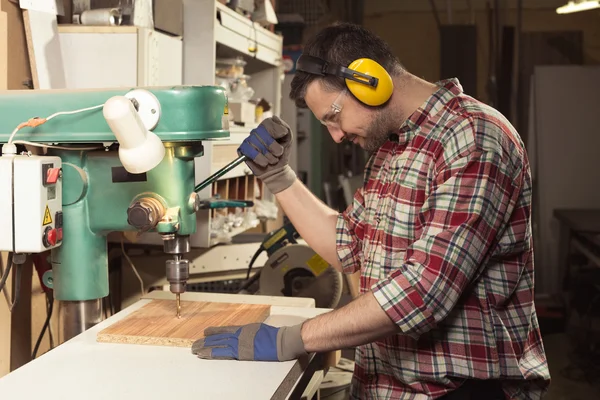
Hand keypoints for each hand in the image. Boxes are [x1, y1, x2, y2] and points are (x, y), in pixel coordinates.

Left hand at [191, 322, 305, 361]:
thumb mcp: (259, 329)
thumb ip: (249, 332)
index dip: (214, 331)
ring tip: (195, 349)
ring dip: (205, 347)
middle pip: (219, 337)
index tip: (205, 332)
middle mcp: (239, 334)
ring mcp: (239, 343)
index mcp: (244, 328)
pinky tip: (204, 354)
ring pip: (218, 344)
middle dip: (206, 340)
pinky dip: (212, 353)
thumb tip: (243, 334)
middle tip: (195, 343)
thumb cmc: (274, 336)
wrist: (280, 341)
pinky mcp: (240, 352)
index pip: (225, 329)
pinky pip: (222, 353)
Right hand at [237, 116, 295, 193]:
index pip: (267, 122)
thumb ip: (284, 127)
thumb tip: (274, 117)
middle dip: (273, 146)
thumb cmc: (282, 154)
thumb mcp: (288, 139)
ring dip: (268, 154)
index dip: (276, 129)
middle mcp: (257, 132)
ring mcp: (249, 140)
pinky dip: (259, 158)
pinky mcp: (243, 150)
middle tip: (279, 153)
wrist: (277, 170)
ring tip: (273, 160)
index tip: (283, 136)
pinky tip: (265, 163)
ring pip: (256, 143)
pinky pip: (248, 150)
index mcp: (267, 127)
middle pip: (262, 133)